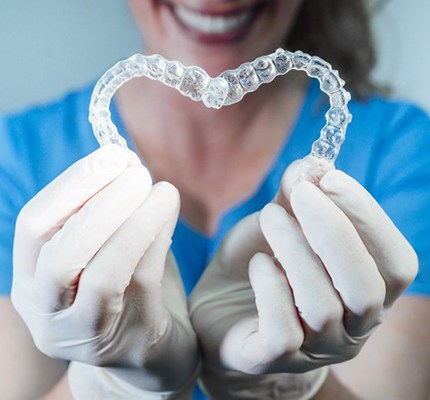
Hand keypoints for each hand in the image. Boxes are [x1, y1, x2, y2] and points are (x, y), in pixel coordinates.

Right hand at [12, 145, 197, 396]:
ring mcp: (84, 334)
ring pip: (100, 274)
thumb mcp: (104, 250)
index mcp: (33, 281)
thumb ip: (106, 214)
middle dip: (101, 202)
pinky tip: (169, 210)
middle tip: (137, 170)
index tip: (113, 155)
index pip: (34, 227)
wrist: (148, 352)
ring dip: (132, 221)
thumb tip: (125, 163)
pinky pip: (140, 283)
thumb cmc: (126, 289)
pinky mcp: (127, 341)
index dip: (72, 186)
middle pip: (60, 254)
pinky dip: (156, 238)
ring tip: (161, 188)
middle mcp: (47, 312)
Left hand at [189, 156, 417, 398]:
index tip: (330, 178)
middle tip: (299, 193)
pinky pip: (283, 332)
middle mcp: (351, 327)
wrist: (219, 305)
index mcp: (367, 291)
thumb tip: (312, 165)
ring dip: (294, 250)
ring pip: (322, 307)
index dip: (368, 217)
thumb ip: (297, 195)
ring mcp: (315, 350)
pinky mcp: (273, 360)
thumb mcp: (280, 221)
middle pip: (366, 288)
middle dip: (334, 231)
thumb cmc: (260, 261)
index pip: (396, 261)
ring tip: (270, 217)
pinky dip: (271, 288)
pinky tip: (258, 264)